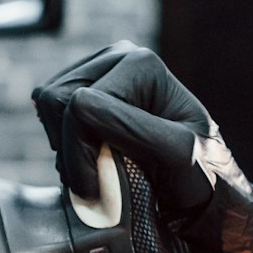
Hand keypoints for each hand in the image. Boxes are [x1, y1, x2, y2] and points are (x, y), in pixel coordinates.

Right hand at [31, 43, 252, 252]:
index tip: (97, 188)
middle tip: (96, 180)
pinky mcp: (88, 89)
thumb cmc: (200, 178)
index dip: (79, 152)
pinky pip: (49, 111)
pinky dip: (63, 142)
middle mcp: (120, 56)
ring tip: (96, 171)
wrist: (206, 195)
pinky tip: (90, 158)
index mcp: (142, 64)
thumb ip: (131, 129)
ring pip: (46, 104)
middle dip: (69, 147)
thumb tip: (79, 104)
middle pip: (55, 98)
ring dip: (65, 146)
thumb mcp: (175, 155)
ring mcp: (102, 70)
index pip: (78, 104)